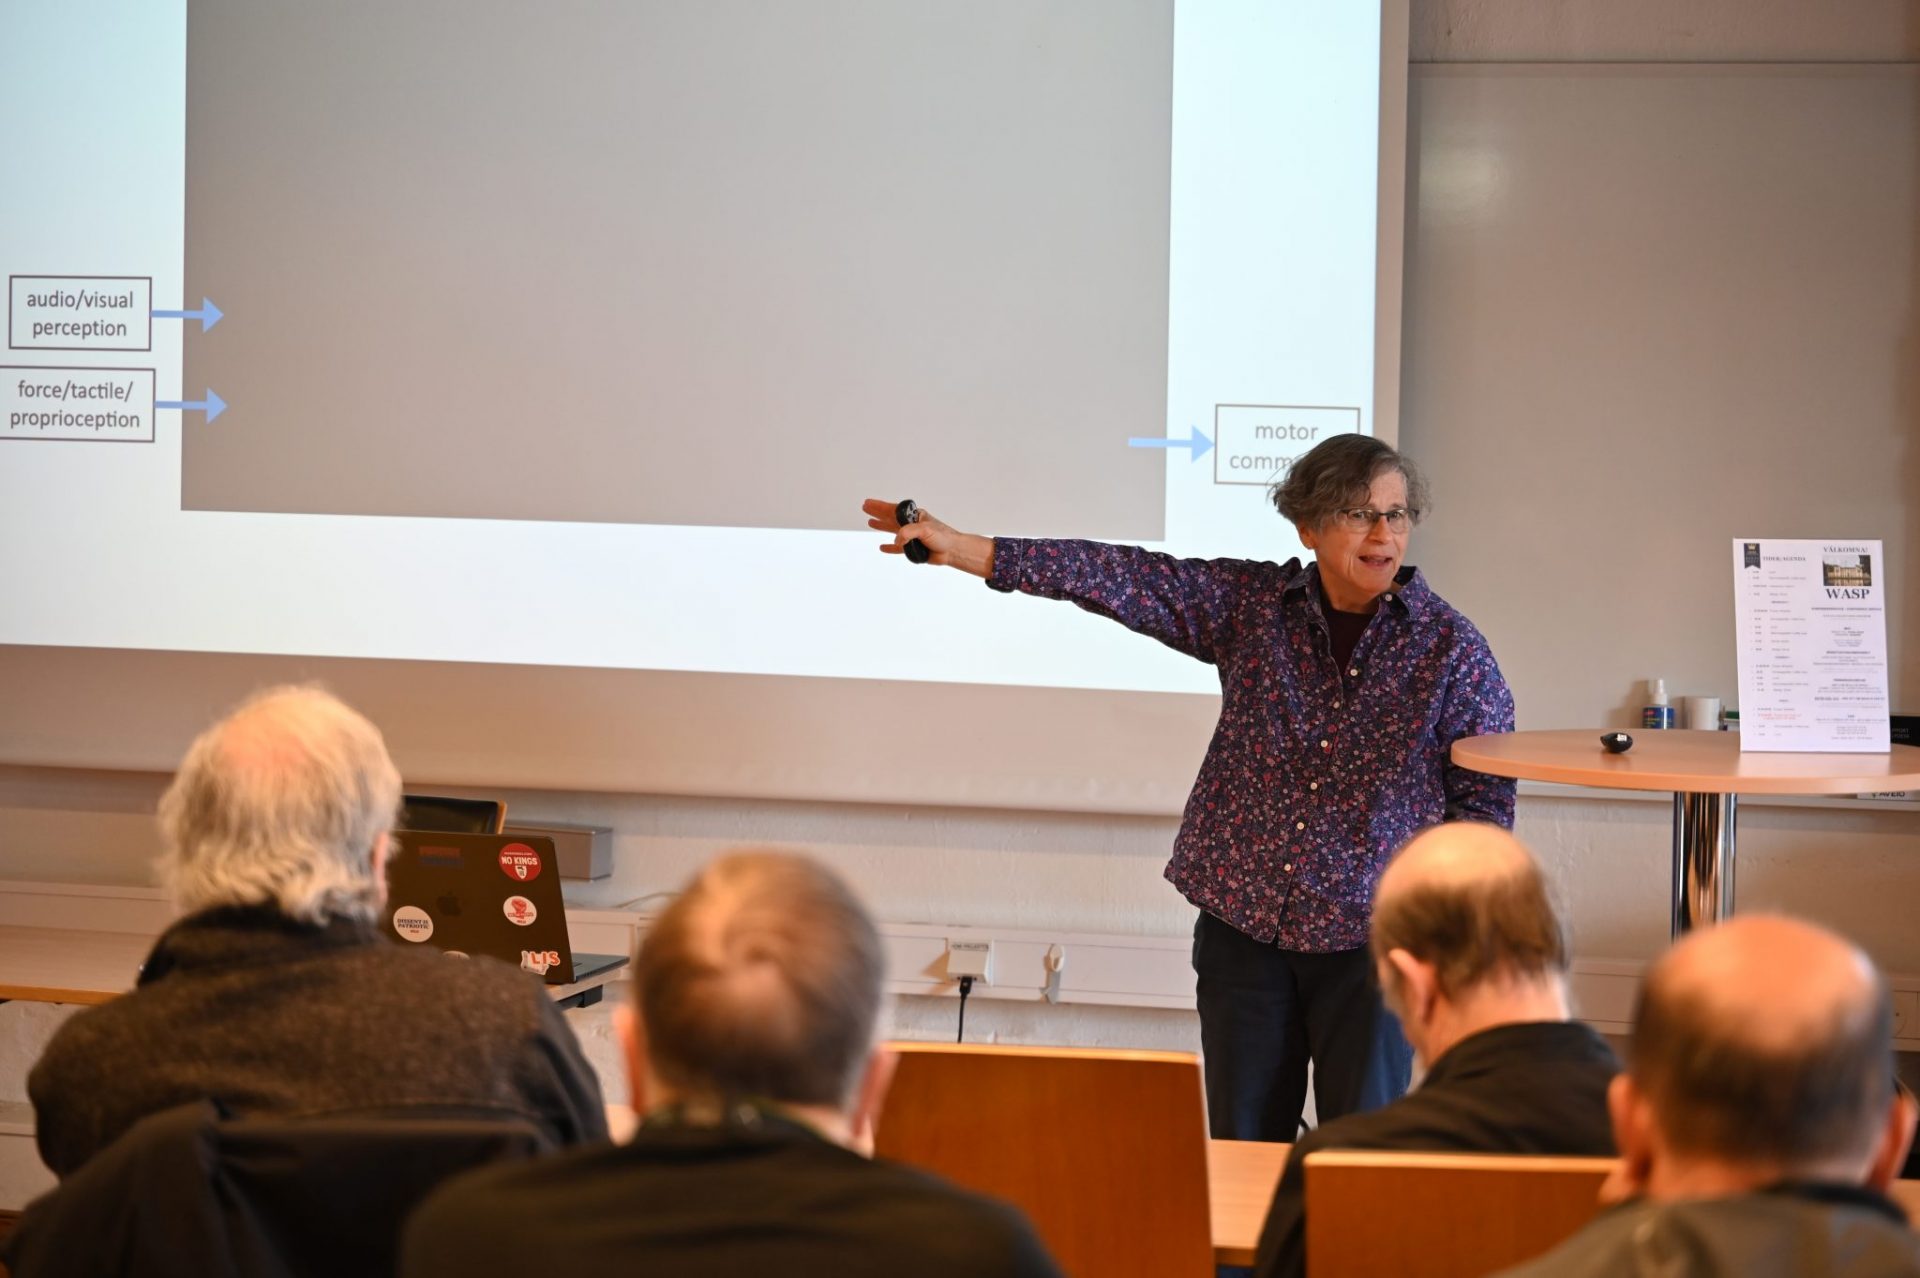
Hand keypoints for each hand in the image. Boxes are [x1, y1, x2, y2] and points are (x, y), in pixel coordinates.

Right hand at [860, 498, 993, 577]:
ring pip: (892, 530)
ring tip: (871, 523)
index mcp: (914, 516)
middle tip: (865, 508)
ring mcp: (912, 536)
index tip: (868, 503)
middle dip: (877, 513)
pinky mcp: (913, 548)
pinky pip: (898, 548)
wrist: (953, 551)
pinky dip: (890, 547)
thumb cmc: (944, 537)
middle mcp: (912, 525)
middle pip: (890, 517)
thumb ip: (908, 533)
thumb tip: (896, 540)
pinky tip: (883, 547)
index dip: (879, 506)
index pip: (893, 509)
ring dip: (881, 526)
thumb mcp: (925, 530)